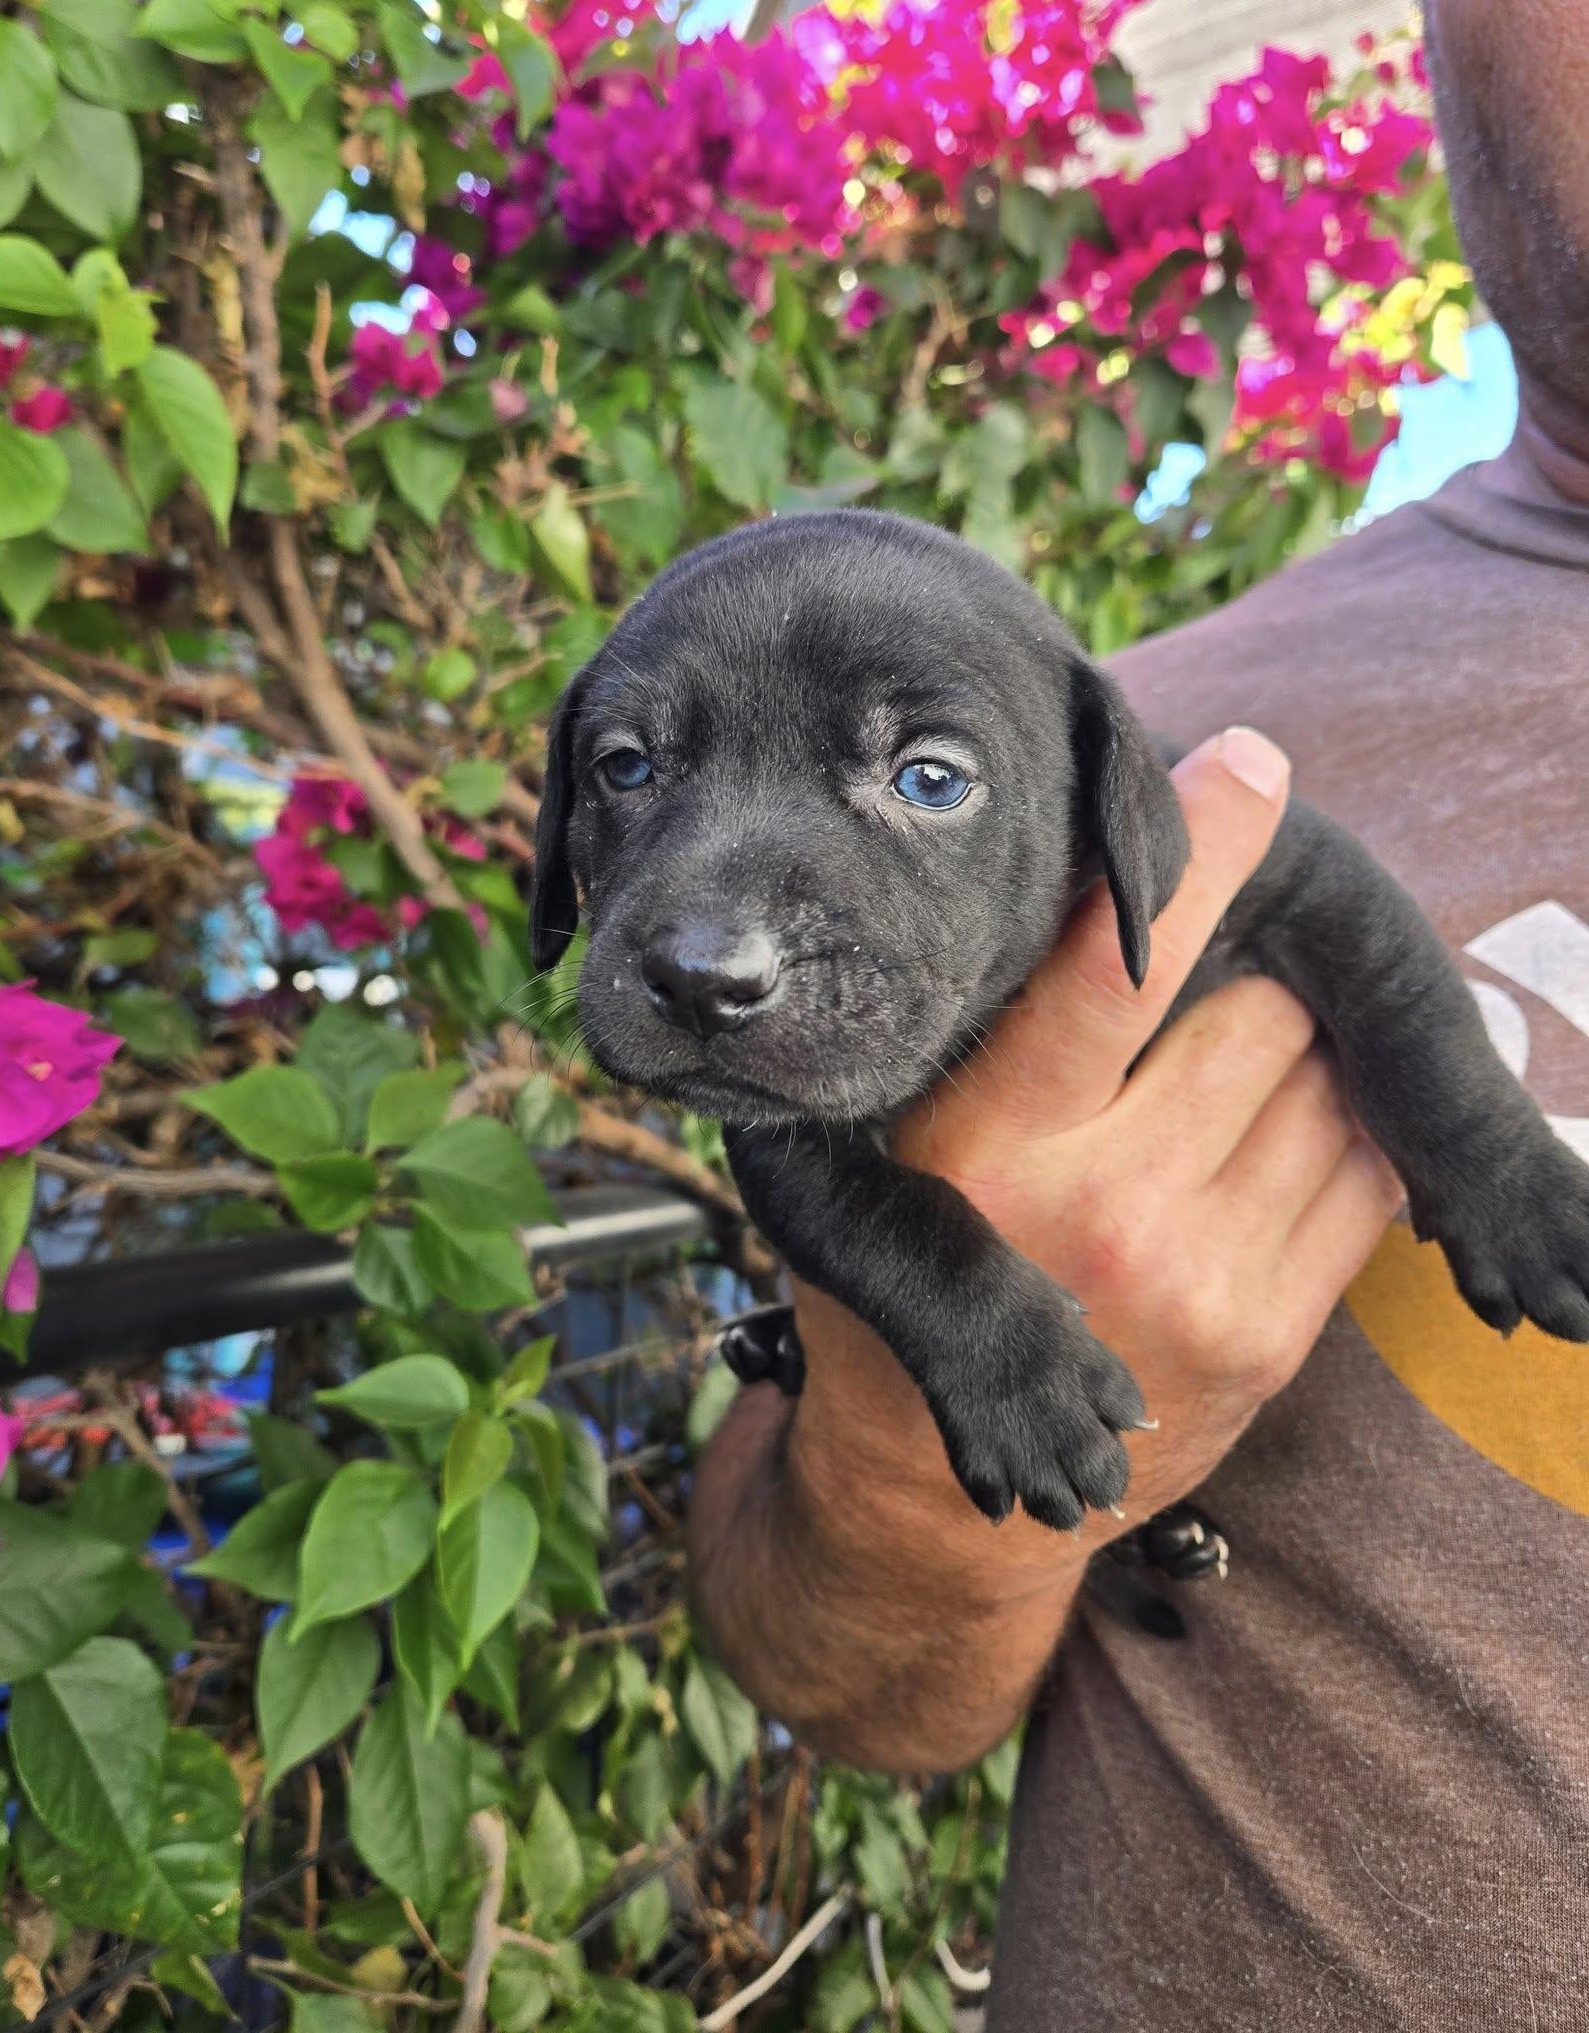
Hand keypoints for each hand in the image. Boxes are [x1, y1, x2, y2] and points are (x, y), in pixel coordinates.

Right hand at [788, 727, 1404, 1565]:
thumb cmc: (914, 1279)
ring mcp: (1197, 1276)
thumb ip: (983, 1046)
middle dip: (1248, 974)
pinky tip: (1274, 1132)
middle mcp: (1096, 1207)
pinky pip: (1363, 1173)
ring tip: (1230, 1066)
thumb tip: (1107, 899)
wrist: (941, 1494)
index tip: (1251, 765)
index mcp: (983, 1146)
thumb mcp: (895, 1154)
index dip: (1192, 854)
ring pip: (1322, 1083)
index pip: (1107, 968)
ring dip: (1297, 1049)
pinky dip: (1341, 1124)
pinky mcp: (1268, 1333)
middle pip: (1254, 1012)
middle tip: (1216, 968)